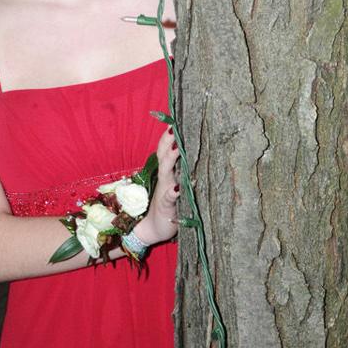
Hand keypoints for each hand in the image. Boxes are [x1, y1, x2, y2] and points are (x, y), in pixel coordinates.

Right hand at [135, 127, 180, 247]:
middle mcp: (166, 178)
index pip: (168, 149)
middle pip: (164, 155)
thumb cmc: (170, 205)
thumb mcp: (176, 185)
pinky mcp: (167, 206)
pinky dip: (173, 192)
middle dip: (169, 141)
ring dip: (171, 160)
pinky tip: (177, 187)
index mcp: (169, 172)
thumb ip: (182, 170)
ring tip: (178, 148)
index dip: (170, 135)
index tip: (176, 119)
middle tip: (175, 126)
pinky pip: (169, 197)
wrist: (154, 229)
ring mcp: (165, 191)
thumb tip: (193, 153)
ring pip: (166, 172)